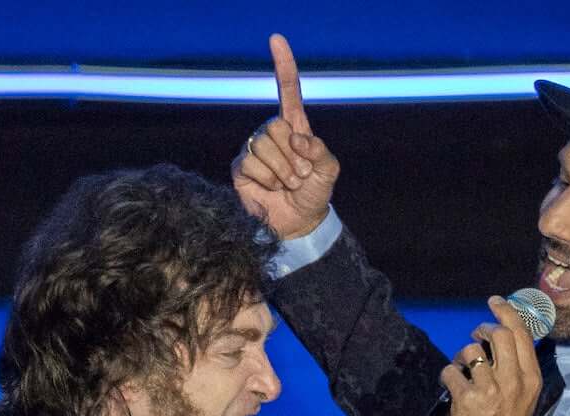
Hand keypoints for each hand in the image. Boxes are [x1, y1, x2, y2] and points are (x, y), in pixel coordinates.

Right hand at [230, 33, 339, 239]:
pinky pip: (251, 162)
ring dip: (283, 170)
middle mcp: (271, 132)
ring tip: (289, 184)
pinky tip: (272, 188)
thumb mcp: (328, 171)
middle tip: (300, 176)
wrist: (299, 222)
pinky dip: (268, 179)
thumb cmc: (314, 193)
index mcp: (295, 126)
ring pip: (263, 145)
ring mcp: (254, 147)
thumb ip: (320, 151)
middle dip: (293, 156)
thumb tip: (297, 138)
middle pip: (275, 125)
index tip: (276, 39)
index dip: (283, 65)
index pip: (288, 90)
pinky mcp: (240, 166)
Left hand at [441, 297, 544, 415]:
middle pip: (498, 334)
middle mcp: (513, 381)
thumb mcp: (526, 396)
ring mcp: (490, 390)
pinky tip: (452, 384)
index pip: (522, 334)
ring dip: (462, 354)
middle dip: (482, 328)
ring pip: (471, 350)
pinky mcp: (467, 400)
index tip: (495, 302)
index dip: (507, 312)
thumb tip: (503, 336)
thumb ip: (518, 368)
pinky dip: (448, 374)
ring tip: (462, 366)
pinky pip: (451, 371)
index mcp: (531, 378)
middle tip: (475, 334)